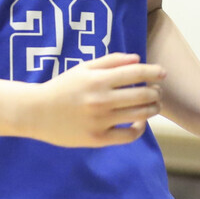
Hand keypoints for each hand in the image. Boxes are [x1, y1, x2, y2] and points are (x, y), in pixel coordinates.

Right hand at [25, 53, 164, 147]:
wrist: (36, 112)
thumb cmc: (62, 88)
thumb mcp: (83, 68)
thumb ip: (110, 61)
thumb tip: (138, 59)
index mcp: (98, 79)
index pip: (136, 73)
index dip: (154, 72)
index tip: (163, 73)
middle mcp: (101, 100)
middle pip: (143, 95)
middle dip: (156, 92)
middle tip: (157, 91)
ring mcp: (100, 121)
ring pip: (140, 115)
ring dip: (153, 109)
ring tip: (153, 106)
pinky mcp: (98, 139)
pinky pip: (128, 136)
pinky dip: (139, 128)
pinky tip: (139, 122)